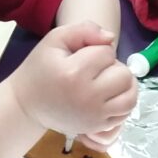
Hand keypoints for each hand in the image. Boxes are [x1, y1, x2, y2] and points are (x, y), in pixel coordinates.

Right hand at [10, 21, 137, 139]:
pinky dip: (122, 101)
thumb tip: (111, 38)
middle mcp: (87, 97)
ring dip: (124, 85)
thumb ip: (84, 30)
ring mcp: (94, 116)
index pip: (107, 52)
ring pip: (130, 96)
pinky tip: (109, 96)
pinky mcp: (97, 126)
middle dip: (113, 66)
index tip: (82, 56)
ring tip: (109, 81)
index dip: (98, 49)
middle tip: (96, 69)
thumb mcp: (54, 40)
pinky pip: (125, 113)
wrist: (26, 105)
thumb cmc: (40, 69)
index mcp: (74, 73)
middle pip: (123, 75)